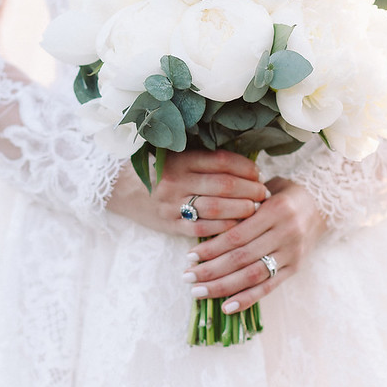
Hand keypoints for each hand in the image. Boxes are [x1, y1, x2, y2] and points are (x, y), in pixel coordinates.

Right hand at [107, 149, 269, 236]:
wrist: (123, 189)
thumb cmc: (162, 171)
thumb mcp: (180, 157)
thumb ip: (208, 160)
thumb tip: (251, 169)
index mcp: (180, 159)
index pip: (223, 161)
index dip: (246, 168)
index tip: (259, 174)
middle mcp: (175, 180)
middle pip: (224, 186)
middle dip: (250, 190)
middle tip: (263, 194)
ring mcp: (171, 204)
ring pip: (216, 209)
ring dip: (241, 210)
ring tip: (254, 209)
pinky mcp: (169, 225)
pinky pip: (203, 229)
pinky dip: (224, 228)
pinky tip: (237, 226)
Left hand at [182, 177, 326, 311]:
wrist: (322, 204)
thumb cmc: (284, 194)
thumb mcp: (265, 190)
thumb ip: (241, 204)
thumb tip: (205, 220)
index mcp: (276, 210)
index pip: (238, 235)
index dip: (212, 248)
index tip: (190, 256)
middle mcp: (286, 233)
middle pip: (242, 258)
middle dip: (211, 270)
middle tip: (188, 277)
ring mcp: (291, 253)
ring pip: (253, 276)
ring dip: (223, 287)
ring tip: (199, 292)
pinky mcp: (295, 268)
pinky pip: (269, 287)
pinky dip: (247, 299)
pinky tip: (226, 307)